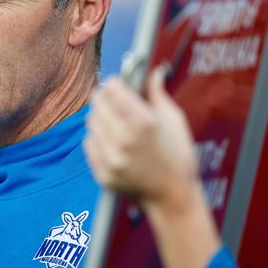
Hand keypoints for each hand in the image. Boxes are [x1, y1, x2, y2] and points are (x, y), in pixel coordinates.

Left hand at [84, 66, 198, 212]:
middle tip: (113, 100)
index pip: (113, 88)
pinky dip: (98, 138)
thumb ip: (158, 93)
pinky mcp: (103, 173)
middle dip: (105, 97)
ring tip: (115, 122)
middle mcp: (124, 139)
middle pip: (98, 103)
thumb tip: (154, 71)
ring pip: (91, 122)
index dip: (116, 82)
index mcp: (144, 122)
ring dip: (100, 117)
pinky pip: (89, 144)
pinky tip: (112, 141)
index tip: (118, 84)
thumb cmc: (178, 155)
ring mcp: (112, 158)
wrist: (173, 196)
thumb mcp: (174, 120)